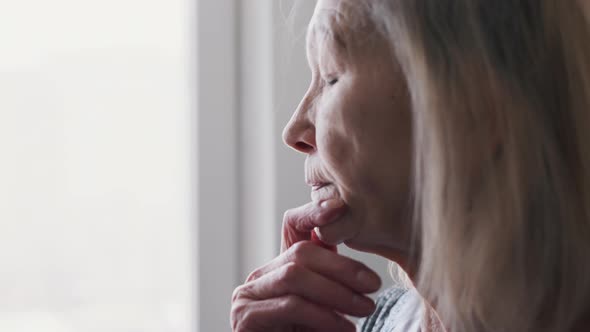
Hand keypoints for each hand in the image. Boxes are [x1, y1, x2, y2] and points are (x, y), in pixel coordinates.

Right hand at [230, 200, 381, 331]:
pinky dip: (322, 317)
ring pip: (296, 277)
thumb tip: (357, 251)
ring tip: (365, 310)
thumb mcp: (326, 307)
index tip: (342, 210)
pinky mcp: (245, 318)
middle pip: (300, 254)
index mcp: (279, 268)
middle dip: (342, 269)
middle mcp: (260, 277)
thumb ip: (331, 277)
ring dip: (337, 294)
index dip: (316, 216)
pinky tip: (344, 330)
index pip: (295, 229)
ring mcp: (247, 296)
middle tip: (373, 287)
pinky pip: (289, 306)